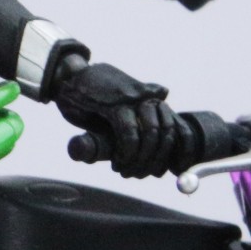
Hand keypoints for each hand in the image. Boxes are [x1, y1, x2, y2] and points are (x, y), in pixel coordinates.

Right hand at [53, 57, 188, 177]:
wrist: (68, 75)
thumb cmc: (94, 92)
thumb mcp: (121, 103)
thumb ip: (140, 111)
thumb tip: (161, 114)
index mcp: (152, 98)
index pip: (179, 127)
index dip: (182, 152)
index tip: (172, 169)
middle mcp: (148, 96)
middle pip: (168, 133)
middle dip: (156, 160)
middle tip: (141, 174)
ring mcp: (133, 98)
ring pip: (151, 133)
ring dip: (141, 159)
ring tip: (127, 170)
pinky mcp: (115, 104)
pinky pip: (129, 132)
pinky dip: (127, 151)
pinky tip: (119, 160)